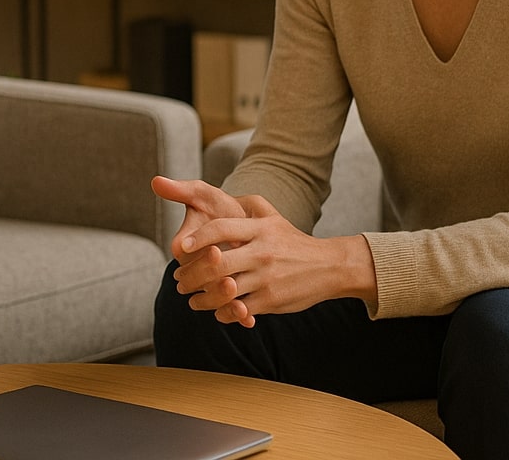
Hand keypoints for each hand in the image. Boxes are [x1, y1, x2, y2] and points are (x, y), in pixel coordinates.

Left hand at [152, 176, 372, 324]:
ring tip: (191, 299)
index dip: (197, 238)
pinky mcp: (272, 300)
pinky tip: (215, 311)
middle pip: (216, 264)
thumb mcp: (274, 217)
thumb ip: (249, 204)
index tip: (182, 247)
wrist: (329, 266)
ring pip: (224, 290)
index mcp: (260, 229)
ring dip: (201, 297)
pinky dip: (223, 313)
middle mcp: (263, 252)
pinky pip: (239, 309)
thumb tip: (225, 195)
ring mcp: (267, 278)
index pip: (221, 229)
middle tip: (179, 279)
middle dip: (191, 274)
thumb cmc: (293, 242)